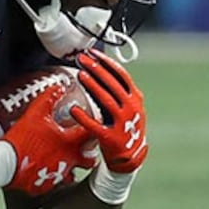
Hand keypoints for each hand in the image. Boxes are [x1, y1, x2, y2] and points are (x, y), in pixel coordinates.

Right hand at [1, 85, 94, 194]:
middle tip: (84, 150)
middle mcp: (68, 161)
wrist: (5, 163)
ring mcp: (57, 176)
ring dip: (68, 168)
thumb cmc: (22, 139)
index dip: (94, 126)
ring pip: (70, 175)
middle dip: (89, 155)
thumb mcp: (35, 113)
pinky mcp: (43, 186)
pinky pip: (50, 184)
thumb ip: (49, 99)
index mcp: (69, 143)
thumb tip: (58, 88)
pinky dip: (48, 178)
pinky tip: (41, 171)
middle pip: (89, 160)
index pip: (91, 133)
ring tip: (61, 162)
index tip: (93, 124)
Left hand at [70, 51, 148, 172]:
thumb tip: (95, 68)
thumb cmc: (124, 125)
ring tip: (80, 75)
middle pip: (113, 84)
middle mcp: (131, 109)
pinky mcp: (111, 137)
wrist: (131, 155)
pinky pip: (95, 125)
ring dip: (93, 86)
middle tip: (83, 60)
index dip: (107, 63)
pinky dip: (84, 116)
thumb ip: (114, 90)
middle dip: (97, 69)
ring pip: (106, 100)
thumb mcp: (126, 105)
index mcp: (135, 99)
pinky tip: (73, 109)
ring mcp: (123, 123)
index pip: (122, 75)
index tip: (93, 53)